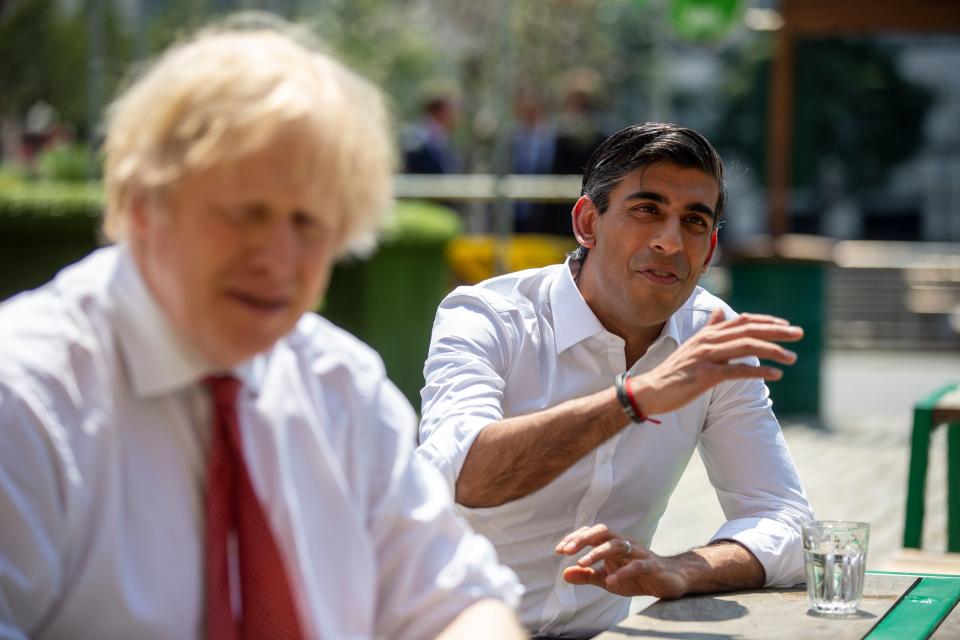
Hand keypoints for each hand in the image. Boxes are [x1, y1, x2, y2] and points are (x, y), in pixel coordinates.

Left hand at [555, 524, 686, 598]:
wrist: (669, 581)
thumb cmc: (636, 577)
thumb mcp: (607, 579)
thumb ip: (587, 576)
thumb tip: (564, 574)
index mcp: (613, 544)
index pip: (591, 534)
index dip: (574, 538)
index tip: (558, 549)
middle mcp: (625, 544)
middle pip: (602, 532)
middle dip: (582, 539)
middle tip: (565, 551)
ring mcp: (638, 552)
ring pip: (617, 545)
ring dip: (597, 553)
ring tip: (582, 563)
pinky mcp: (651, 566)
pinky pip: (636, 565)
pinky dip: (622, 572)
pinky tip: (610, 582)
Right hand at [629, 309, 802, 416]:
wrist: (651, 389)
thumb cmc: (674, 370)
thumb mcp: (692, 345)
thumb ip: (709, 328)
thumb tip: (720, 311)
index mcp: (707, 334)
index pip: (742, 321)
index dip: (766, 321)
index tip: (785, 325)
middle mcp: (708, 341)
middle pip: (748, 330)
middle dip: (777, 331)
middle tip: (799, 334)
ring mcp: (706, 357)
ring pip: (746, 346)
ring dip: (773, 350)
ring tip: (791, 358)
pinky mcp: (705, 375)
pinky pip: (737, 371)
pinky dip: (758, 371)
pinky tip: (775, 375)